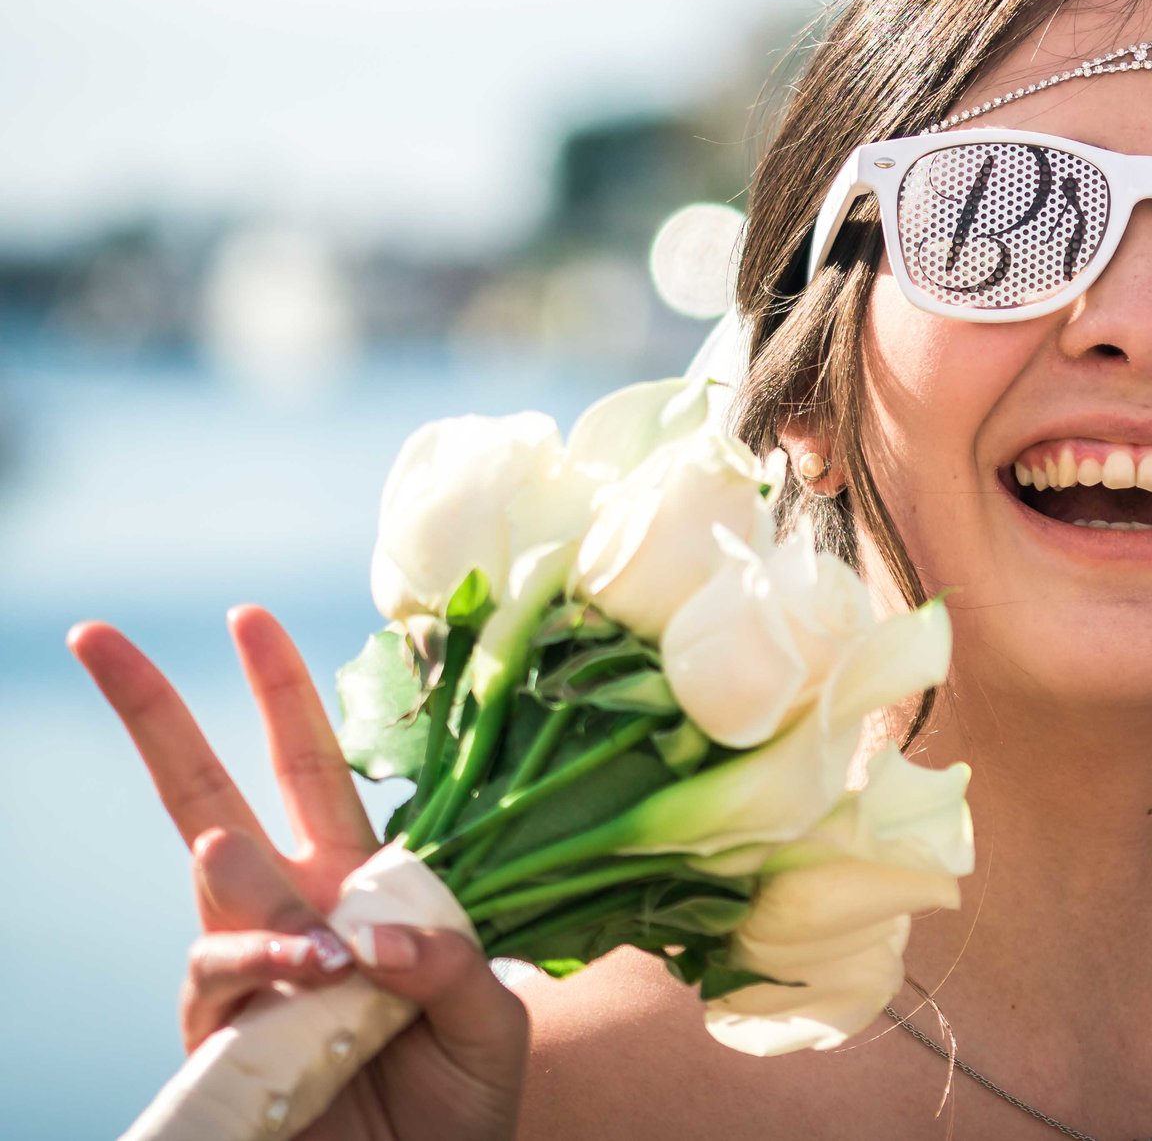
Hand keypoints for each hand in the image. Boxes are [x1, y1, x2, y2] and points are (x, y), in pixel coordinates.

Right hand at [70, 610, 526, 1140]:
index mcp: (361, 887)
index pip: (312, 771)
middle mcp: (292, 914)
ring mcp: (247, 971)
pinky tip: (315, 977)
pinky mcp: (216, 1033)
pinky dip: (269, 967)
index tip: (249, 618)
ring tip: (323, 955)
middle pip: (208, 793)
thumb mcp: (492, 1021)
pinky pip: (222, 971)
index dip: (283, 696)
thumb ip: (452, 963)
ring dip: (263, 898)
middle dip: (156, 714)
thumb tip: (369, 937)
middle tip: (99, 635)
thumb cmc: (460, 1106)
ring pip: (217, 884)